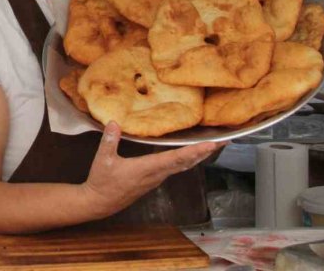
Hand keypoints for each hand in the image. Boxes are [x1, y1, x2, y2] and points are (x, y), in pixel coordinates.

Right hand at [81, 121, 222, 218]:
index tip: (212, 144)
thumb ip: (110, 140)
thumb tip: (114, 121)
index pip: (176, 158)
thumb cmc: (103, 181)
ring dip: (198, 156)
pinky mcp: (154, 179)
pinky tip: (190, 154)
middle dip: (205, 152)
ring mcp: (156, 178)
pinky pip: (176, 168)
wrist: (100, 202)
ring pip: (183, 166)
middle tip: (223, 141)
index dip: (195, 151)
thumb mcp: (103, 159)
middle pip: (187, 163)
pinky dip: (187, 159)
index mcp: (147, 168)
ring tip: (212, 145)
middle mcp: (157, 174)